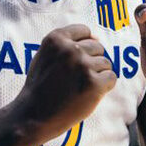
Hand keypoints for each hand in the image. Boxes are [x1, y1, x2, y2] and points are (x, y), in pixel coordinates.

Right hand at [13, 24, 116, 140]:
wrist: (34, 115)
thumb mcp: (45, 56)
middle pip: (97, 47)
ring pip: (106, 63)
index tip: (73, 62)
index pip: (84, 31)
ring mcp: (83, 66)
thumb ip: (66, 43)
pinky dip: (103, 87)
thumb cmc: (40, 86)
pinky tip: (88, 94)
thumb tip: (97, 37)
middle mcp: (70, 49)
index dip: (82, 47)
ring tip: (79, 87)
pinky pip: (111, 78)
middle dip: (90, 62)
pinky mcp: (94, 84)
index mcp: (56, 38)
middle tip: (74, 79)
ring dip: (97, 75)